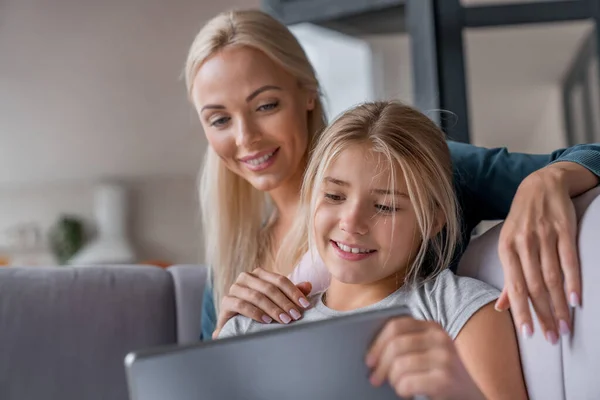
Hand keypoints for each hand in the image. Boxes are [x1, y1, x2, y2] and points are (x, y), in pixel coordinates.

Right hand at [212, 268, 311, 338]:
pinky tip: (266, 321)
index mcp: (259, 274)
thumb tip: (308, 285)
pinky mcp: (226, 301)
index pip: (280, 280)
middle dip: (285, 302)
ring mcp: (234, 288)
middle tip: (296, 316)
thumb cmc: (258, 310)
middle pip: (269, 288)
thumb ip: (291, 293)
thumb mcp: (276, 302)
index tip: (305, 305)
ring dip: (273, 309)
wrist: (234, 323)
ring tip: (284, 320)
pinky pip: (241, 305)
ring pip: (256, 296)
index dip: (294, 292)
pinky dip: (256, 313)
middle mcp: (246, 277)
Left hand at [366, 318, 483, 399]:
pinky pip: (407, 382)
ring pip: (399, 365)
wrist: (472, 396)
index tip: (369, 359)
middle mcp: (440, 338)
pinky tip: (406, 393)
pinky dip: (402, 390)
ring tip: (396, 386)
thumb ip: (408, 344)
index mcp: (433, 327)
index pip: (396, 326)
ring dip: (393, 380)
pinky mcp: (445, 379)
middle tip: (374, 379)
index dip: (377, 343)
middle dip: (380, 365)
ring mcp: (444, 358)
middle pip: (395, 345)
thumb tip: (372, 351)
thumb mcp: (428, 352)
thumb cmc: (442, 375)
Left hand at [496, 163, 583, 342]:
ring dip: (560, 304)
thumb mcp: (509, 245)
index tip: (529, 334)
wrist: (541, 185)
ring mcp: (544, 235)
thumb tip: (500, 307)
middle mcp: (523, 243)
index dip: (522, 311)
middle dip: (544, 314)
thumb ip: (508, 277)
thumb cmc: (522, 222)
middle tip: (553, 338)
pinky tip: (577, 300)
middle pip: (534, 286)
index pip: (514, 286)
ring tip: (566, 326)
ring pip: (552, 276)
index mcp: (506, 249)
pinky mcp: (564, 229)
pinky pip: (569, 259)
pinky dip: (573, 281)